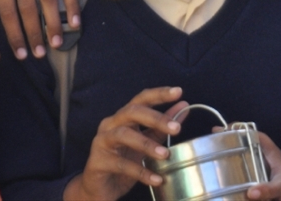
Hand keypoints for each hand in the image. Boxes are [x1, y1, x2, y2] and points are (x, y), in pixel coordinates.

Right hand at [63, 87, 187, 200]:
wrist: (101, 188)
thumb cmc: (124, 161)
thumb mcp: (146, 143)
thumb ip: (162, 126)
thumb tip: (183, 106)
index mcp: (123, 117)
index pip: (141, 99)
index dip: (159, 94)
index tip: (178, 92)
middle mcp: (110, 124)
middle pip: (132, 112)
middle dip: (156, 118)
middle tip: (177, 128)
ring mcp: (101, 141)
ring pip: (123, 135)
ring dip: (147, 144)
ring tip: (165, 154)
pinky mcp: (97, 162)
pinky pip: (121, 165)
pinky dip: (140, 172)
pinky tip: (157, 179)